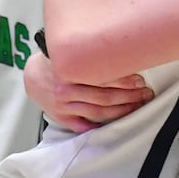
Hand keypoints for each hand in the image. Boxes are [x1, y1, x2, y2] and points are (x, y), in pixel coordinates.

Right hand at [24, 52, 152, 132]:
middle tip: (146, 94)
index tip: (141, 81)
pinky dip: (99, 126)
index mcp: (68, 72)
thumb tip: (122, 51)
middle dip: (129, 97)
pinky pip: (83, 126)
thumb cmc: (56, 62)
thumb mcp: (68, 53)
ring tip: (138, 105)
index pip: (102, 79)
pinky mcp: (62, 118)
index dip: (124, 81)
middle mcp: (65, 91)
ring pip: (99, 112)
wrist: (32, 77)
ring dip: (122, 110)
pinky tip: (117, 122)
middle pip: (104, 98)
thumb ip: (88, 55)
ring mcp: (64, 107)